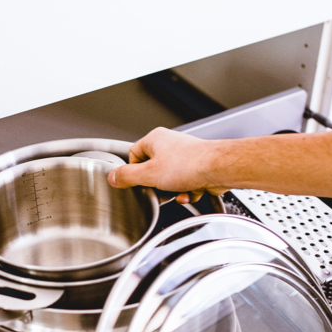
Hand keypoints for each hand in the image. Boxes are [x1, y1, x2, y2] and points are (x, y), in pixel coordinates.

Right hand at [107, 127, 226, 203]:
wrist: (218, 169)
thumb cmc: (189, 165)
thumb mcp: (148, 174)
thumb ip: (127, 177)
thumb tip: (113, 177)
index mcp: (155, 139)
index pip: (133, 155)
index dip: (134, 172)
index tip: (135, 183)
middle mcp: (170, 145)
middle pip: (153, 171)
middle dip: (158, 186)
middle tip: (160, 189)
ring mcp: (185, 156)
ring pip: (170, 180)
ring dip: (174, 191)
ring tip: (179, 191)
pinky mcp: (197, 168)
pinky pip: (185, 184)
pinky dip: (187, 191)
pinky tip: (191, 192)